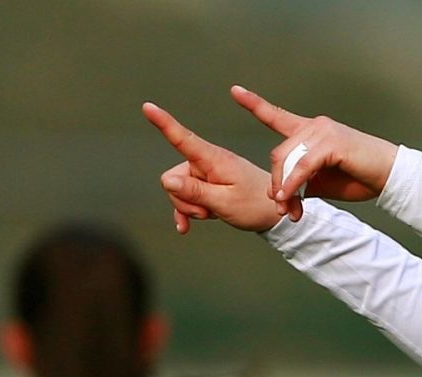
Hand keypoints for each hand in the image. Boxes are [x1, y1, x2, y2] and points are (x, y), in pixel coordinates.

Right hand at [141, 101, 281, 233]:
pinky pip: (184, 196)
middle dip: (183, 198)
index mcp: (213, 159)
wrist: (273, 213)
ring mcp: (205, 173)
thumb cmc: (254, 205)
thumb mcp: (224, 202)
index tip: (148, 107)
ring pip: (177, 189)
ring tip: (212, 212)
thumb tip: (167, 181)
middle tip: (207, 210)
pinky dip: (187, 210)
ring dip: (189, 206)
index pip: (183, 138)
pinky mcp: (206, 184)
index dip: (164, 123)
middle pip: (173, 177)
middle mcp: (207, 162)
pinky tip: (187, 225)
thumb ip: (194, 192)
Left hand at [229, 86, 399, 221]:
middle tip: (281, 208)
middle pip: (279, 154)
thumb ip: (300, 184)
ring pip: (288, 160)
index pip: (277, 116)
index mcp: (310, 132)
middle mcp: (314, 126)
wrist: (389, 176)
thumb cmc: (359, 177)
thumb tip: (281, 196)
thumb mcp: (322, 183)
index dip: (255, 104)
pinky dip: (294, 183)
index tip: (236, 91)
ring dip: (284, 188)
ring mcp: (323, 132)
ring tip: (288, 208)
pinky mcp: (332, 143)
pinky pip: (303, 165)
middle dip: (276, 184)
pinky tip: (292, 196)